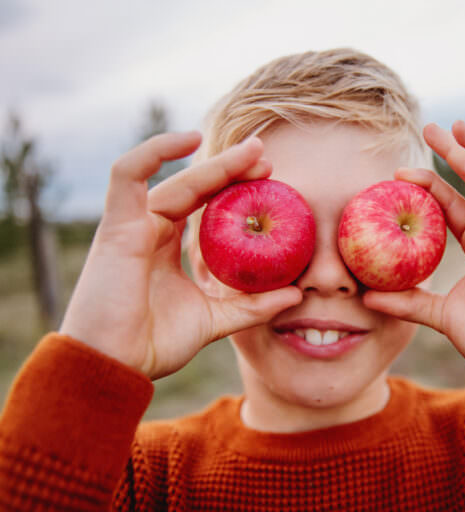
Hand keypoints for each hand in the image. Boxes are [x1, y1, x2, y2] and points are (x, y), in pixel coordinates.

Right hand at [59, 132, 301, 379]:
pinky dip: (155, 150)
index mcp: (168, 247)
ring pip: (176, 180)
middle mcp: (150, 230)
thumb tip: (297, 295)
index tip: (273, 182)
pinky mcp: (117, 225)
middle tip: (268, 158)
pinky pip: (129, 173)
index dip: (236, 189)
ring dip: (216, 164)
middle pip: (196, 187)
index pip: (205, 206)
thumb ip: (251, 306)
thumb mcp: (214, 321)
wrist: (114, 368)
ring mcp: (132, 225)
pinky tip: (191, 139)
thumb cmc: (153, 344)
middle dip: (233, 169)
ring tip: (253, 153)